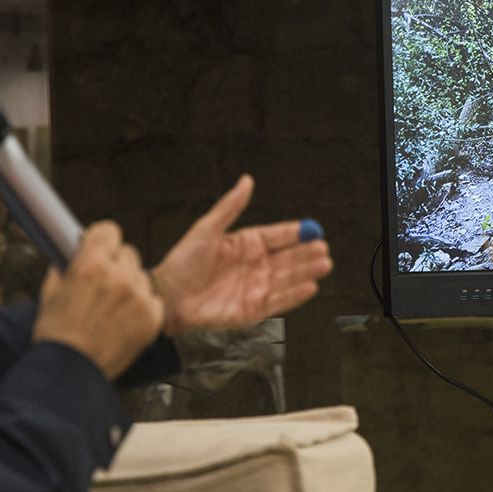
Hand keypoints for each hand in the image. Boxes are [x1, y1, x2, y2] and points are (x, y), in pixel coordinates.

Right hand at [33, 221, 163, 377]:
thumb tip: (74, 252)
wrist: (70, 372)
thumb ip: (67, 266)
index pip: (109, 230)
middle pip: (128, 252)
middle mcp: (119, 277)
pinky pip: (153, 299)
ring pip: (141, 276)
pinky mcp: (152, 318)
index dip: (102, 240)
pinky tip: (124, 320)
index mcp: (91, 265)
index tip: (99, 248)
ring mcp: (139, 297)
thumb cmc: (57, 335)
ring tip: (112, 308)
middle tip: (103, 284)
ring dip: (130, 285)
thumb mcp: (51, 291)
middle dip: (116, 264)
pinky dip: (142, 307)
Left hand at [152, 175, 333, 333]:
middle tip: (323, 248)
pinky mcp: (253, 310)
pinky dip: (295, 296)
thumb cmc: (183, 263)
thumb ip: (230, 206)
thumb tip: (246, 180)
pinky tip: (309, 287)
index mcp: (247, 244)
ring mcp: (256, 288)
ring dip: (306, 272)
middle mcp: (256, 266)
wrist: (168, 297)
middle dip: (307, 254)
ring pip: (288, 279)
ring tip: (324, 265)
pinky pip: (278, 302)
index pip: (278, 236)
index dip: (296, 233)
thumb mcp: (206, 229)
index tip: (313, 229)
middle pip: (288, 258)